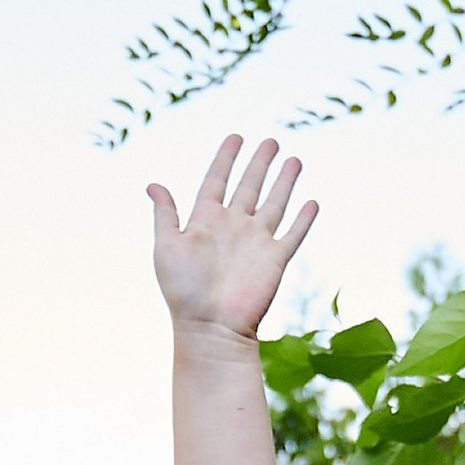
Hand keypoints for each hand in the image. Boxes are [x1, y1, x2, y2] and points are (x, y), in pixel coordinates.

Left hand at [149, 136, 316, 341]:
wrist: (210, 326)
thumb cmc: (183, 291)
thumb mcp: (166, 246)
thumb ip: (165, 214)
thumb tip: (153, 184)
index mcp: (206, 220)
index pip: (217, 180)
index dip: (226, 158)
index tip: (236, 137)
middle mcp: (233, 227)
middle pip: (249, 186)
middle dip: (260, 163)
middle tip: (271, 141)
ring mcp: (255, 242)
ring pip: (274, 203)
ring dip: (284, 182)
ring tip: (293, 160)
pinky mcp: (275, 259)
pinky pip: (292, 234)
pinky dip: (302, 219)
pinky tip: (311, 202)